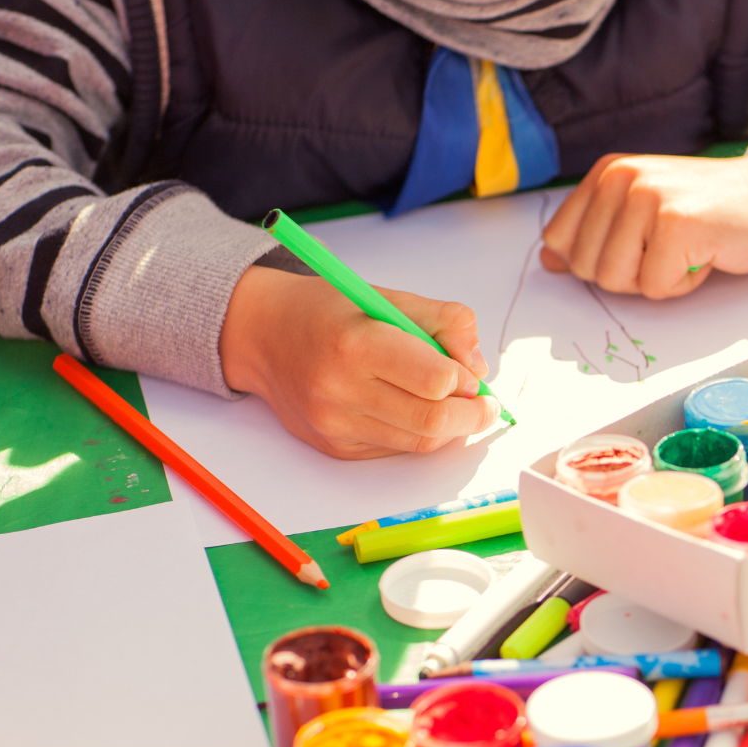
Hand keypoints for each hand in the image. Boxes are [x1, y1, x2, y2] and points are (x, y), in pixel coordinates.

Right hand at [220, 266, 495, 458]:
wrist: (263, 335)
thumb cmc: (329, 311)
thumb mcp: (388, 297)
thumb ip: (445, 322)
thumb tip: (479, 369)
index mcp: (355, 345)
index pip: (435, 381)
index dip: (465, 379)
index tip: (469, 372)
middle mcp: (340, 391)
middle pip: (433, 421)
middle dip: (473, 415)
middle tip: (483, 403)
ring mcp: (335, 425)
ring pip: (420, 443)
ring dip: (450, 427)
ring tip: (452, 402)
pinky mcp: (336, 447)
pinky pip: (397, 449)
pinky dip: (417, 433)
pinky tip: (411, 409)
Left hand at [540, 152, 747, 298]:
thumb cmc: (711, 212)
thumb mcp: (643, 215)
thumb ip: (596, 235)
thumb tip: (550, 262)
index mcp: (606, 173)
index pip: (560, 243)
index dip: (600, 262)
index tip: (641, 245)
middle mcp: (620, 178)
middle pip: (588, 269)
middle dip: (631, 275)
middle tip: (671, 248)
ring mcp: (647, 198)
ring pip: (617, 282)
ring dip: (658, 281)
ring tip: (687, 250)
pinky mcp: (676, 224)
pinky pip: (657, 289)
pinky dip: (684, 286)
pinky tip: (706, 255)